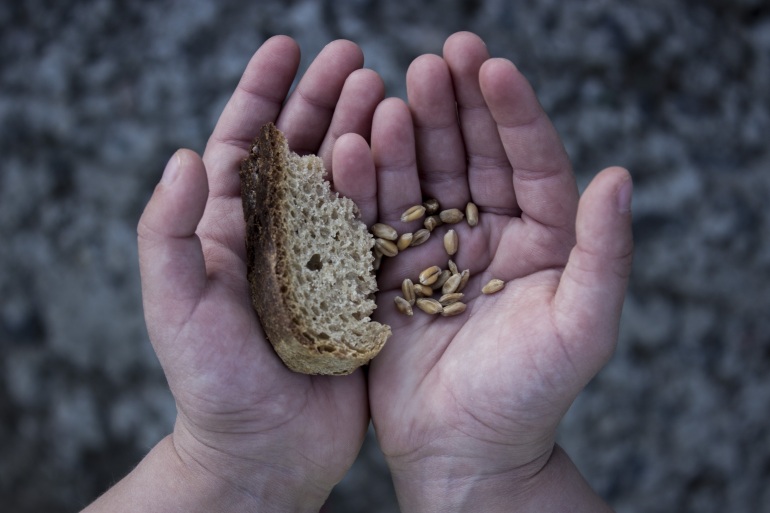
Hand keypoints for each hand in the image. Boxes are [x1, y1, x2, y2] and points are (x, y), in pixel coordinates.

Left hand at [133, 36, 383, 510]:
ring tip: (390, 90)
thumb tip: (185, 156)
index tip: (287, 47)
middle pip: (303, 151)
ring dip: (366, 132)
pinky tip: (415, 157)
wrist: (264, 452)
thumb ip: (168, 233)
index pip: (244, 145)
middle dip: (325, 100)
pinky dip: (395, 190)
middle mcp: (279, 235)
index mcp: (231, 230)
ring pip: (348, 180)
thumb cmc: (212, 384)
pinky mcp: (362, 286)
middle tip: (357, 57)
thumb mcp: (176, 309)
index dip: (262, 92)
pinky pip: (381, 227)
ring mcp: (325, 258)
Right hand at [365, 32, 632, 510]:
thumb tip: (619, 174)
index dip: (513, 113)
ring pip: (420, 176)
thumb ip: (604, 253)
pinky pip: (376, 215)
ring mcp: (433, 246)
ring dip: (406, 135)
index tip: (494, 67)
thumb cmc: (531, 396)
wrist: (464, 451)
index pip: (531, 161)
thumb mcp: (583, 326)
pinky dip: (365, 180)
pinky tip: (356, 142)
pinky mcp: (388, 268)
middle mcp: (487, 232)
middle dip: (453, 108)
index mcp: (541, 238)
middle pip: (470, 156)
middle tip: (437, 60)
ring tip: (394, 94)